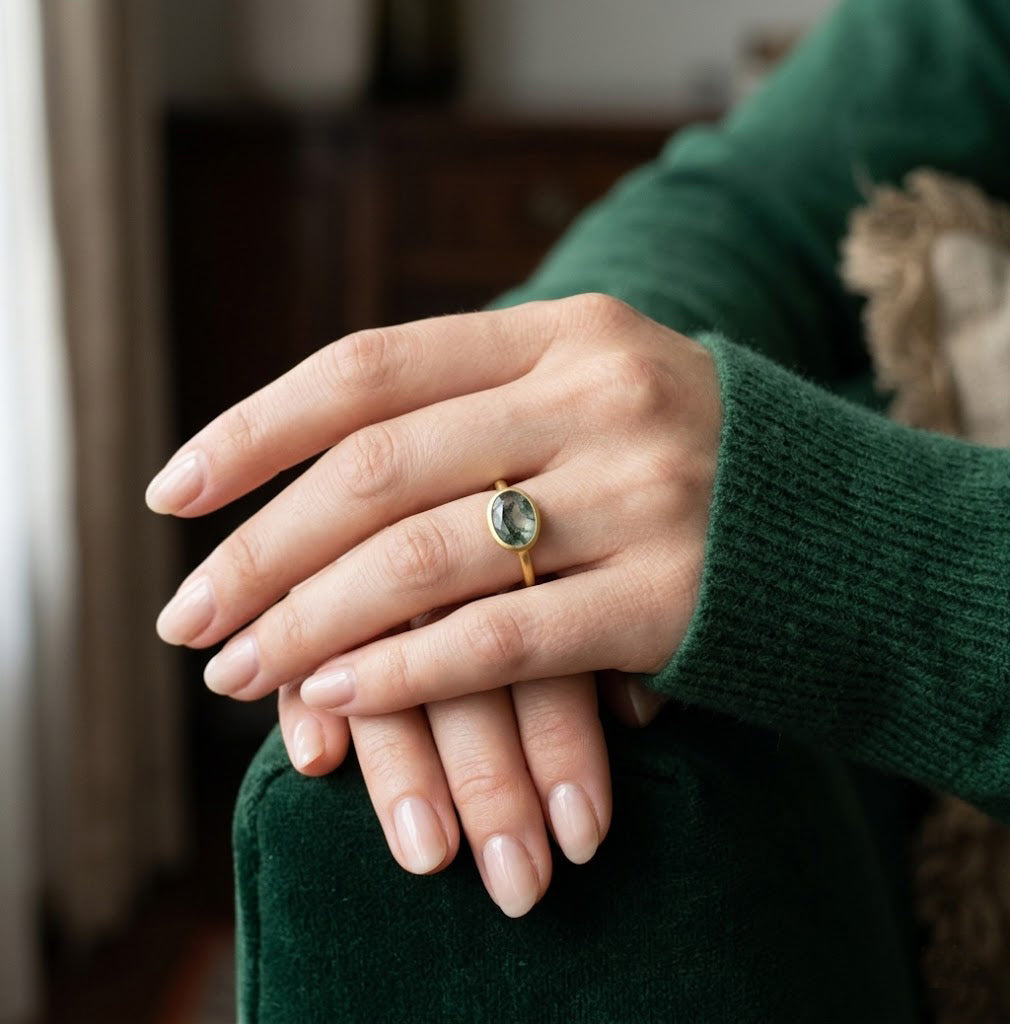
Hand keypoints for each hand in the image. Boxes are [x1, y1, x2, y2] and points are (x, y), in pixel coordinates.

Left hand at [148, 294, 717, 911]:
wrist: (842, 532)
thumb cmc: (685, 464)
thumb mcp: (590, 395)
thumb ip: (475, 411)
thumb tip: (312, 475)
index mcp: (563, 332)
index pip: (370, 367)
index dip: (257, 427)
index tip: (174, 490)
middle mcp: (597, 397)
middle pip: (378, 471)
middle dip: (259, 551)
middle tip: (186, 617)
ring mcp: (638, 494)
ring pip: (424, 560)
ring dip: (310, 624)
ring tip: (239, 674)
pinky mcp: (667, 595)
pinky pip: (501, 640)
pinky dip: (402, 673)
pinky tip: (332, 701)